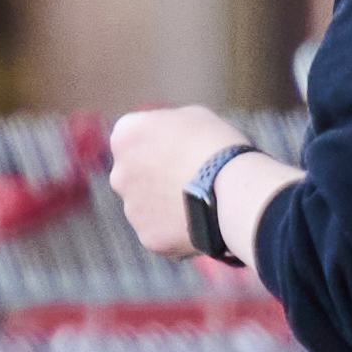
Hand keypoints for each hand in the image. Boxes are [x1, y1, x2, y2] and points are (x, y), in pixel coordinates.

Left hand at [103, 106, 239, 262]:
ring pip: (146, 206)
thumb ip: (167, 126)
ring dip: (165, 204)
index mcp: (126, 136)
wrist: (232, 191)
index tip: (179, 149)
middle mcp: (119, 173)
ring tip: (200, 201)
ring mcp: (131, 208)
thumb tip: (166, 135)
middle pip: (135, 175)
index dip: (159, 144)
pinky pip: (160, 231)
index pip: (134, 138)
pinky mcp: (147, 236)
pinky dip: (175, 229)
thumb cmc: (217, 146)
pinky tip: (200, 221)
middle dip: (155, 176)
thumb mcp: (191, 115)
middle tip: (188, 178)